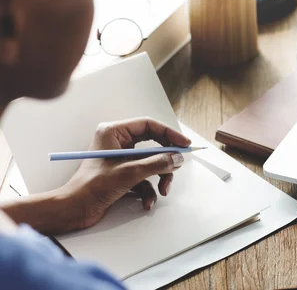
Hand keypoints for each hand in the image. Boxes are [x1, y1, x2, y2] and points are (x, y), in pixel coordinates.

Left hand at [61, 117, 190, 230]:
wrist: (74, 210)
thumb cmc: (91, 187)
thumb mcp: (129, 173)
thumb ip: (157, 163)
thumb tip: (177, 158)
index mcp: (114, 132)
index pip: (149, 125)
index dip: (169, 134)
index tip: (184, 144)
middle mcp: (118, 143)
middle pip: (153, 145)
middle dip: (165, 160)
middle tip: (177, 166)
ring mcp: (121, 159)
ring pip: (151, 163)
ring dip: (159, 178)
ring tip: (162, 190)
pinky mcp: (122, 174)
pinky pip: (144, 177)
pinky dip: (149, 190)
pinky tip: (147, 202)